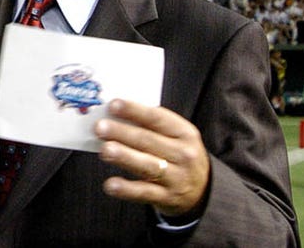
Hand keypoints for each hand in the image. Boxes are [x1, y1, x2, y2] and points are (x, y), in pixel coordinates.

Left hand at [94, 99, 209, 218]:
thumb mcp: (175, 136)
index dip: (134, 111)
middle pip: (148, 141)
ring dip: (124, 157)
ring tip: (105, 150)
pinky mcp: (167, 197)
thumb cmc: (179, 155)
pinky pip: (145, 192)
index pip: (157, 118)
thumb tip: (113, 115)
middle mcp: (183, 154)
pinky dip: (127, 189)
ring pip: (147, 165)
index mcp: (184, 133)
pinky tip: (111, 184)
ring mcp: (176, 177)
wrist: (203, 190)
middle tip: (100, 127)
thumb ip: (150, 126)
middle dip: (122, 133)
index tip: (113, 105)